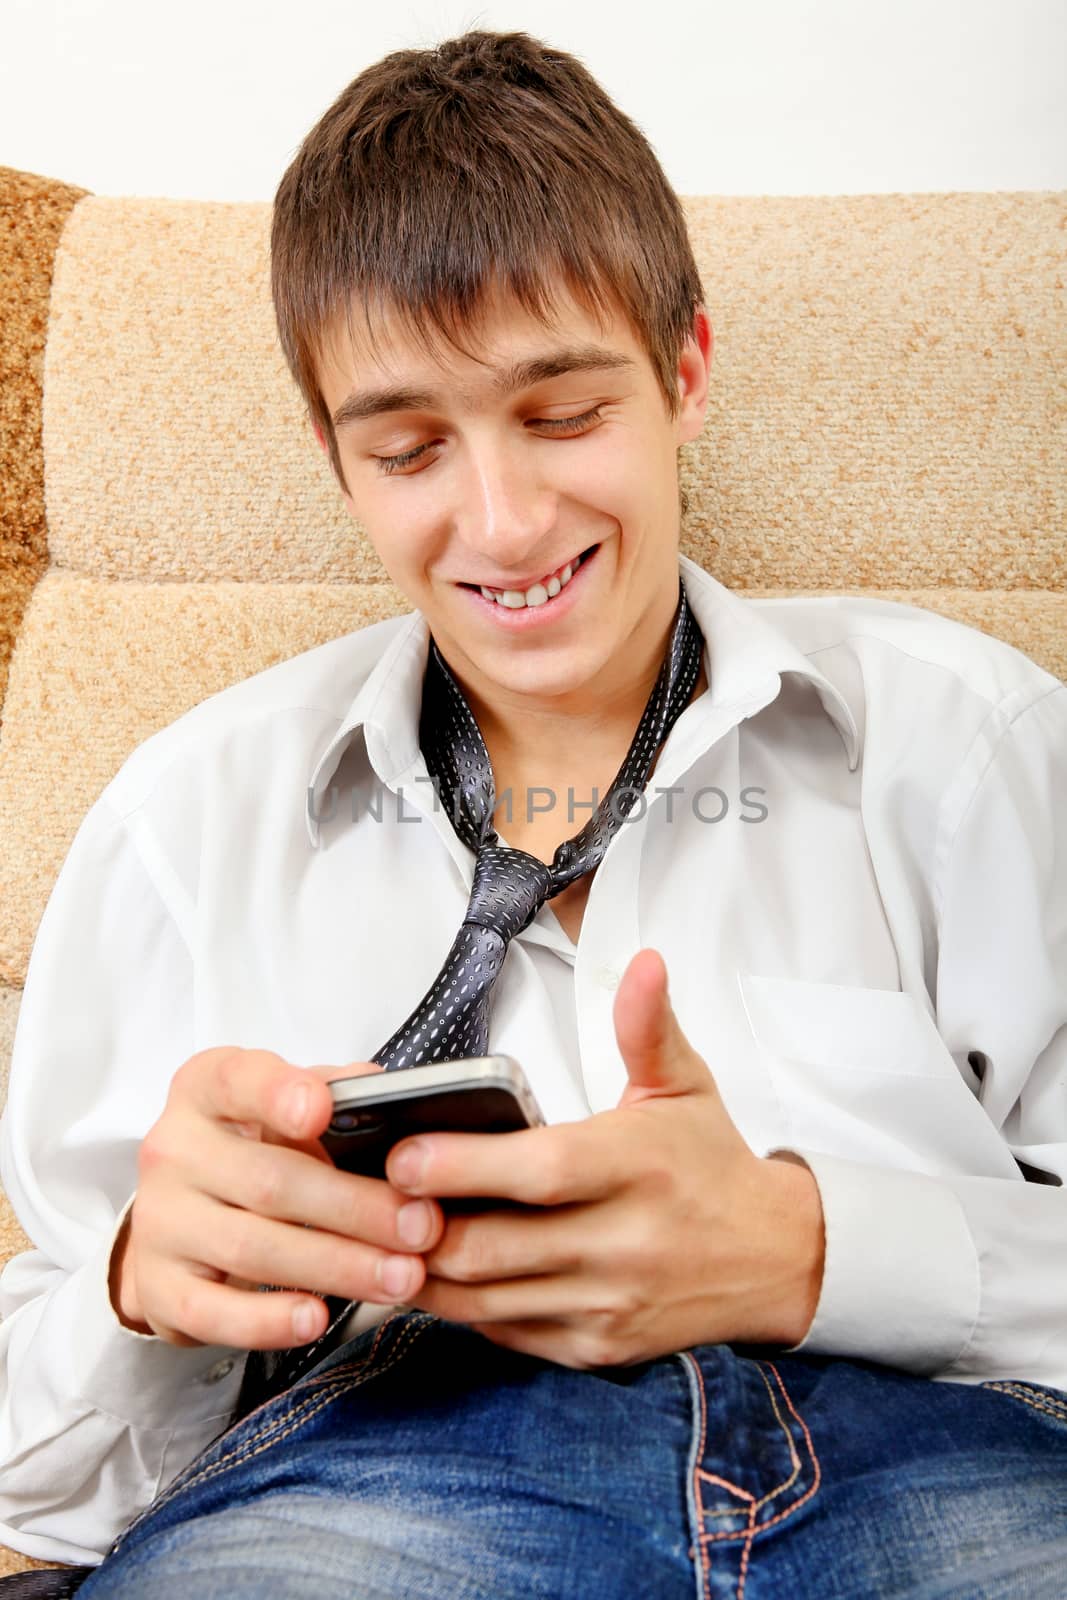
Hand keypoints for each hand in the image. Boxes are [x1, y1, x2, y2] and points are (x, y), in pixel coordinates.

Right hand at [114, 1047, 445, 1349]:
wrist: (182, 1214)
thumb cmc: (255, 1148)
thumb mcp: (286, 1103)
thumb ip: (334, 1091)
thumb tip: (383, 1090)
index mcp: (205, 1090)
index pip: (236, 1080)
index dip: (278, 1094)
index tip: (322, 1111)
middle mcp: (174, 1151)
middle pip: (269, 1180)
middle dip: (355, 1207)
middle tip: (420, 1227)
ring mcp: (160, 1222)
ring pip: (252, 1248)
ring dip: (337, 1267)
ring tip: (400, 1277)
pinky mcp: (159, 1288)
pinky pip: (212, 1312)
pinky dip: (267, 1321)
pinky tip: (317, 1317)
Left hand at [384, 949, 824, 1368]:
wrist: (769, 1258)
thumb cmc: (708, 1162)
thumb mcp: (684, 1083)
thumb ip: (647, 1025)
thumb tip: (641, 962)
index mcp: (638, 1167)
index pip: (541, 1173)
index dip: (465, 1168)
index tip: (404, 1153)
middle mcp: (623, 1244)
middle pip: (495, 1248)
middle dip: (419, 1227)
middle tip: (369, 1195)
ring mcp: (607, 1305)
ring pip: (486, 1301)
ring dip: (425, 1271)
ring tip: (384, 1233)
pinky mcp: (594, 1348)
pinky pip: (504, 1333)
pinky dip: (461, 1305)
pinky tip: (435, 1269)